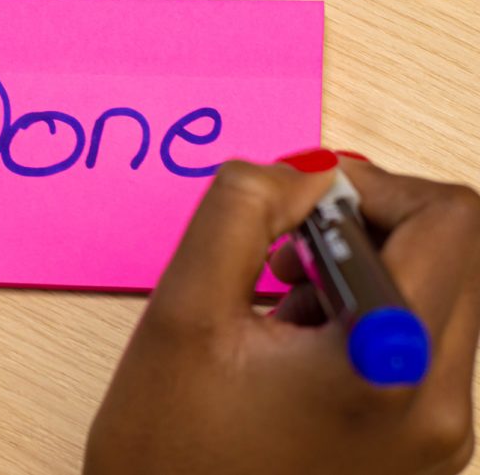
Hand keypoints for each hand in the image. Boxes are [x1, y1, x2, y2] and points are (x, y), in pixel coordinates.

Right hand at [85, 150, 479, 474]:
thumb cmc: (167, 453)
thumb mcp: (183, 310)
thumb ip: (240, 211)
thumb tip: (303, 172)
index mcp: (387, 368)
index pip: (449, 220)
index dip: (372, 186)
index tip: (303, 204)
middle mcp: (437, 410)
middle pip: (453, 254)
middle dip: (365, 227)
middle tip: (285, 250)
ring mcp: (436, 438)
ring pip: (436, 296)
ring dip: (361, 271)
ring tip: (279, 303)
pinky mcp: (420, 449)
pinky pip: (418, 345)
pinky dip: (363, 317)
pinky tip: (293, 342)